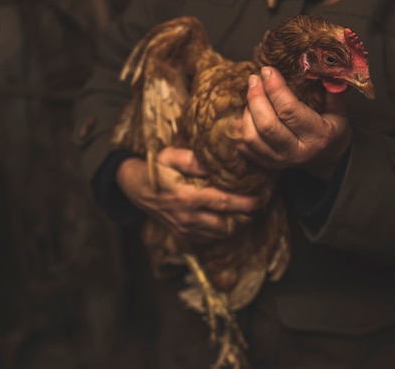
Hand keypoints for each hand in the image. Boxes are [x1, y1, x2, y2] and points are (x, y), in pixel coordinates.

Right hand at [116, 147, 258, 242]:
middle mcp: (187, 218)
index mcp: (187, 197)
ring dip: (235, 224)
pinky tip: (228, 219)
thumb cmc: (155, 168)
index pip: (223, 203)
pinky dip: (222, 231)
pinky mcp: (183, 236)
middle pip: (226, 223)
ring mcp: (185, 230)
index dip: (244, 203)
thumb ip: (192, 160)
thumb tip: (214, 164)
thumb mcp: (170, 156)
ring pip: (220, 234)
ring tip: (246, 212)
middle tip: (257, 205)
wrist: (135, 188)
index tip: (259, 198)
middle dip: (245, 216)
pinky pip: (209, 239)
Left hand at [239, 67, 351, 179]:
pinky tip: (245, 113)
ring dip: (247, 112)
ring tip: (251, 96)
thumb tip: (325, 69)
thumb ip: (334, 91)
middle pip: (266, 124)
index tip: (267, 71)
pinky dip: (240, 128)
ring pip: (251, 137)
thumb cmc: (332, 130)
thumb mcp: (340, 112)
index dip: (275, 88)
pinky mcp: (266, 163)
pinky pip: (244, 147)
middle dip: (256, 98)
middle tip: (254, 79)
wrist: (327, 160)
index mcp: (317, 136)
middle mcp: (296, 151)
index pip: (289, 110)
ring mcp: (279, 160)